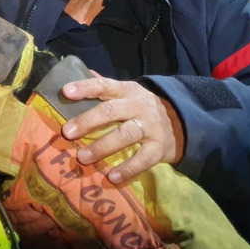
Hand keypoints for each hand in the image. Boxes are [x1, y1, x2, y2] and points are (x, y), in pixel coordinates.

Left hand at [61, 75, 184, 183]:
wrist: (183, 122)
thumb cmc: (144, 107)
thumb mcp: (128, 92)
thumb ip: (105, 85)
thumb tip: (82, 71)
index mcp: (128, 91)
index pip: (104, 85)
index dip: (85, 87)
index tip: (66, 92)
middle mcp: (138, 106)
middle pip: (111, 111)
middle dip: (88, 121)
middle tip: (68, 132)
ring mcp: (150, 127)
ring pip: (124, 135)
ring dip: (102, 146)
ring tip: (83, 157)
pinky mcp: (159, 148)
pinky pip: (143, 159)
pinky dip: (127, 169)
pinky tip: (112, 177)